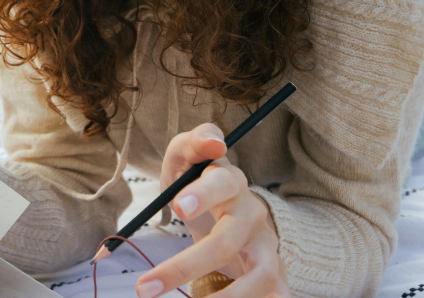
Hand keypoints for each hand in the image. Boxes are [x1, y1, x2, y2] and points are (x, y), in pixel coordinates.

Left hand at [135, 123, 288, 297]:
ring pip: (259, 276)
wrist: (232, 206)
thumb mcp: (186, 158)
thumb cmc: (199, 182)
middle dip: (185, 266)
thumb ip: (192, 144)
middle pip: (226, 242)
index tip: (178, 206)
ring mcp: (266, 246)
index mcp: (229, 181)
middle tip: (146, 287)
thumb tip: (213, 141)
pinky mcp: (274, 273)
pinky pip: (276, 295)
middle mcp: (252, 214)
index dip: (202, 194)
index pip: (220, 182)